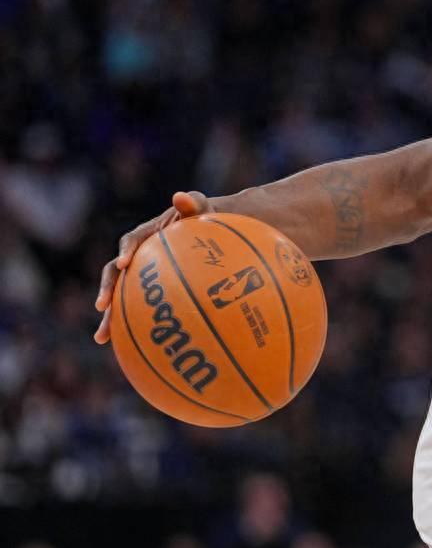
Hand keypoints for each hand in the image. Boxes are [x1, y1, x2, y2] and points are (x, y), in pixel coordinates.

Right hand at [94, 191, 212, 344]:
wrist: (213, 233)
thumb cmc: (208, 219)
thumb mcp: (203, 208)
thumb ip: (193, 202)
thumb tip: (180, 195)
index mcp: (148, 234)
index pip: (131, 240)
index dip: (125, 251)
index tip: (124, 264)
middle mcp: (139, 256)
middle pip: (115, 274)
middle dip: (106, 290)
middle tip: (102, 308)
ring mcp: (143, 275)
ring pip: (122, 296)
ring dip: (111, 317)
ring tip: (101, 338)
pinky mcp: (151, 292)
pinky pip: (141, 309)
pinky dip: (137, 327)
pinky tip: (138, 351)